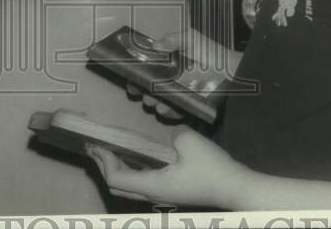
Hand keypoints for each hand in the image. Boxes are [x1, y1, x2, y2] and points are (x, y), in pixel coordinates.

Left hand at [86, 128, 245, 208]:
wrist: (235, 188)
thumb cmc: (211, 167)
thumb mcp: (188, 141)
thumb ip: (171, 135)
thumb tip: (169, 138)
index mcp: (154, 185)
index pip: (116, 179)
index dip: (103, 161)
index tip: (96, 143)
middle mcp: (154, 194)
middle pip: (118, 187)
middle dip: (104, 166)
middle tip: (95, 147)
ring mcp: (163, 195)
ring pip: (130, 188)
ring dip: (117, 169)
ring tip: (110, 151)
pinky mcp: (172, 192)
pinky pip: (143, 183)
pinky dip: (132, 170)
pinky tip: (135, 157)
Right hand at [124, 29, 237, 120]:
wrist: (232, 73)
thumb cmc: (211, 54)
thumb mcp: (192, 39)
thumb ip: (174, 39)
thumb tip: (154, 45)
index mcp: (168, 62)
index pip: (147, 68)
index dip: (136, 73)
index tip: (130, 76)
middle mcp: (170, 79)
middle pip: (148, 86)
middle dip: (141, 90)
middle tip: (140, 91)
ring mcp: (178, 94)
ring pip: (158, 101)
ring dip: (152, 102)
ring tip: (153, 101)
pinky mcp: (187, 107)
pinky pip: (174, 112)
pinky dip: (168, 112)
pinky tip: (166, 109)